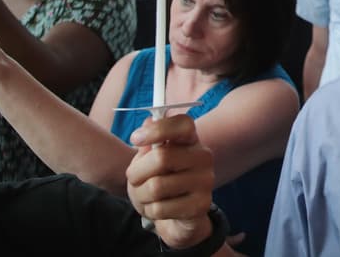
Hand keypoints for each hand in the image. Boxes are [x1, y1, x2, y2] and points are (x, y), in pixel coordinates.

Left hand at [126, 115, 217, 250]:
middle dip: (136, 173)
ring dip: (141, 195)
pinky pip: (160, 208)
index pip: (183, 124)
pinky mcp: (201, 205)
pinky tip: (159, 209)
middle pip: (161, 157)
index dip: (158, 128)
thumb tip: (149, 121)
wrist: (179, 217)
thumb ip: (150, 143)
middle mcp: (203, 157)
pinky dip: (150, 211)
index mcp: (191, 141)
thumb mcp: (151, 161)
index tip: (135, 138)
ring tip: (146, 196)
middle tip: (133, 179)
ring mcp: (205, 181)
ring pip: (156, 186)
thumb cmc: (162, 182)